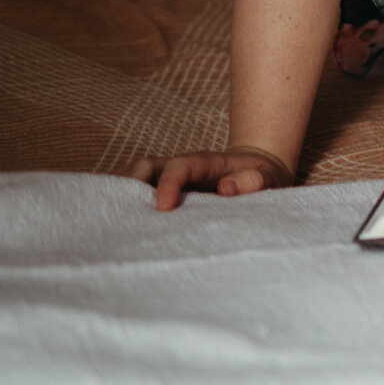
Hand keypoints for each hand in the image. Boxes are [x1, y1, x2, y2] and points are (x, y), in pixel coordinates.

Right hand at [128, 145, 293, 210]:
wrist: (259, 174)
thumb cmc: (263, 178)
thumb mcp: (269, 178)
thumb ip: (254, 181)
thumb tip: (225, 188)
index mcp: (207, 162)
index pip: (180, 166)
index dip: (169, 183)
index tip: (163, 207)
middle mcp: (183, 167)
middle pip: (148, 166)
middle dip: (132, 184)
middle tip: (123, 214)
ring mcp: (171, 178)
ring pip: (139, 178)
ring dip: (124, 194)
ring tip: (114, 220)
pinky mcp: (167, 191)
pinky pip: (141, 192)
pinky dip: (127, 202)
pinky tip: (118, 222)